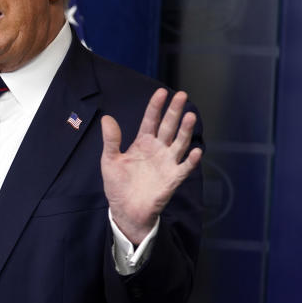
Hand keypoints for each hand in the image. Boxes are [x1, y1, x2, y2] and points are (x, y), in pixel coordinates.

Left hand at [101, 89, 201, 244]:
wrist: (125, 210)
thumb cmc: (118, 185)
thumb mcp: (109, 161)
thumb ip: (111, 140)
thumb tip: (106, 118)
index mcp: (142, 143)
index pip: (151, 120)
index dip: (155, 107)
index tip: (161, 92)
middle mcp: (157, 149)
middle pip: (168, 126)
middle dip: (174, 111)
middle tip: (181, 95)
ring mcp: (167, 163)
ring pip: (179, 143)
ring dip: (185, 130)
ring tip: (189, 116)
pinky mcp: (172, 179)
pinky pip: (184, 168)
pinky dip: (190, 160)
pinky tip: (194, 151)